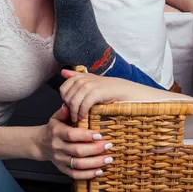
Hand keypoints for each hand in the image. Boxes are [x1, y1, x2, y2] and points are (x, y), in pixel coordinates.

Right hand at [36, 104, 113, 178]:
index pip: (71, 135)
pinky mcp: (62, 169)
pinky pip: (76, 174)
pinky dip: (88, 174)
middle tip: (109, 145)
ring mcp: (60, 159)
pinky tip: (99, 170)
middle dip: (95, 149)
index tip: (99, 134)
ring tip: (108, 159)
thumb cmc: (53, 129)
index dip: (86, 136)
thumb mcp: (56, 117)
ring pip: (78, 164)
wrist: (40, 143)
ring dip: (95, 163)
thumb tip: (69, 105)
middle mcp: (57, 147)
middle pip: (77, 151)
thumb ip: (64, 112)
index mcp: (56, 132)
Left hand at [60, 69, 192, 123]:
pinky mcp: (97, 92)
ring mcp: (90, 84)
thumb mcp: (92, 82)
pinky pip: (83, 104)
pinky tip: (85, 118)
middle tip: (75, 116)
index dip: (65, 100)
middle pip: (67, 96)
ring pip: (74, 101)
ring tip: (79, 119)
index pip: (63, 88)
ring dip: (75, 112)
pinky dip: (82, 112)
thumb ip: (77, 77)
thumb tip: (63, 72)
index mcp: (82, 76)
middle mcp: (84, 79)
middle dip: (69, 108)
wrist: (129, 93)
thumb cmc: (111, 91)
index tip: (71, 109)